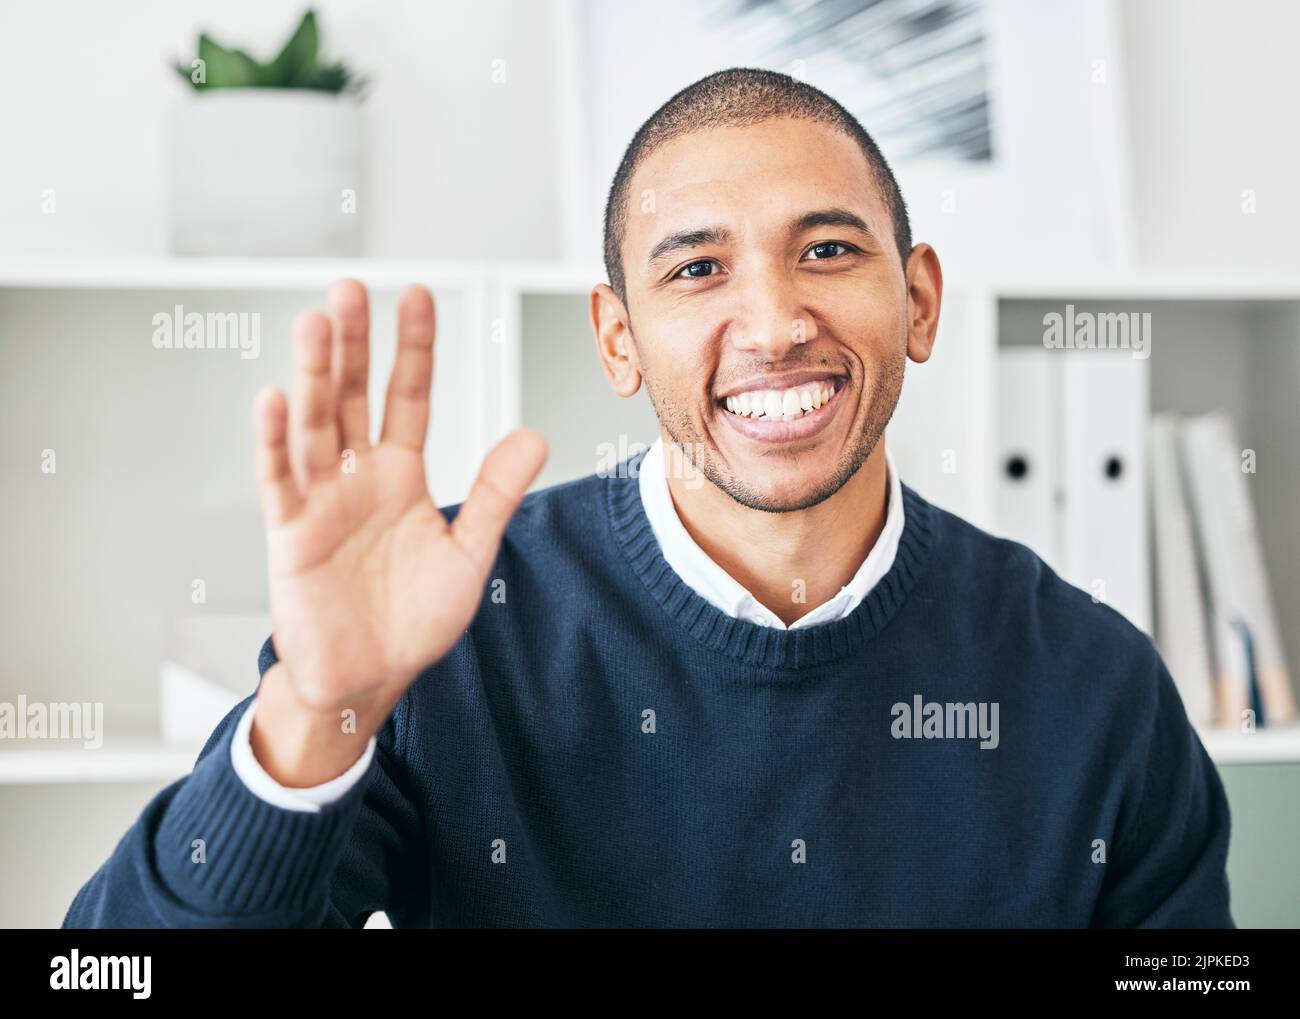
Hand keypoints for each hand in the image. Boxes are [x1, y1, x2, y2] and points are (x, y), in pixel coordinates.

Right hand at [249, 280, 545, 783]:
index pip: (408, 396)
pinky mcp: (289, 533)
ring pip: (314, 425)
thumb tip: (533, 436)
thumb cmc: (414, 620)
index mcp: (400, 476)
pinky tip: (274, 398)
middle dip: (354, 344)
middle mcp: (356, 476)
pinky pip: (279, 480)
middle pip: (352, 396)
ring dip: (314, 375)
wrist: (369, 677)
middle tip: (352, 289)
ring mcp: (319, 500)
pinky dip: (274, 441)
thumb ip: (496, 495)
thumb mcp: (468, 554)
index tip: (418, 296)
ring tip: (318, 324)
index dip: (413, 349)